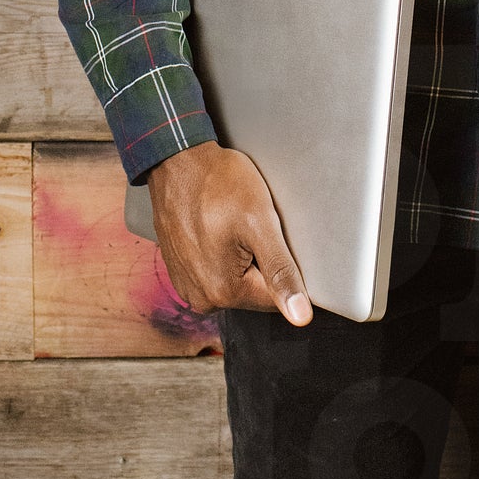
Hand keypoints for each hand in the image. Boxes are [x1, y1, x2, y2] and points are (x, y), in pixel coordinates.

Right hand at [148, 141, 312, 323]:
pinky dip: (223, 251)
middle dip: (260, 259)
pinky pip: (215, 268)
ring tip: (233, 224)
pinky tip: (220, 227)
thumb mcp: (260, 224)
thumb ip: (281, 272)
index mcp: (224, 292)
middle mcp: (202, 297)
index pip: (276, 298)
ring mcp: (188, 285)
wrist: (178, 162)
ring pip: (236, 278)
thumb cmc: (217, 184)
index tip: (271, 236)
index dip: (283, 265)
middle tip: (251, 226)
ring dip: (242, 255)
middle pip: (255, 289)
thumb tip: (300, 316)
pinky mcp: (181, 270)